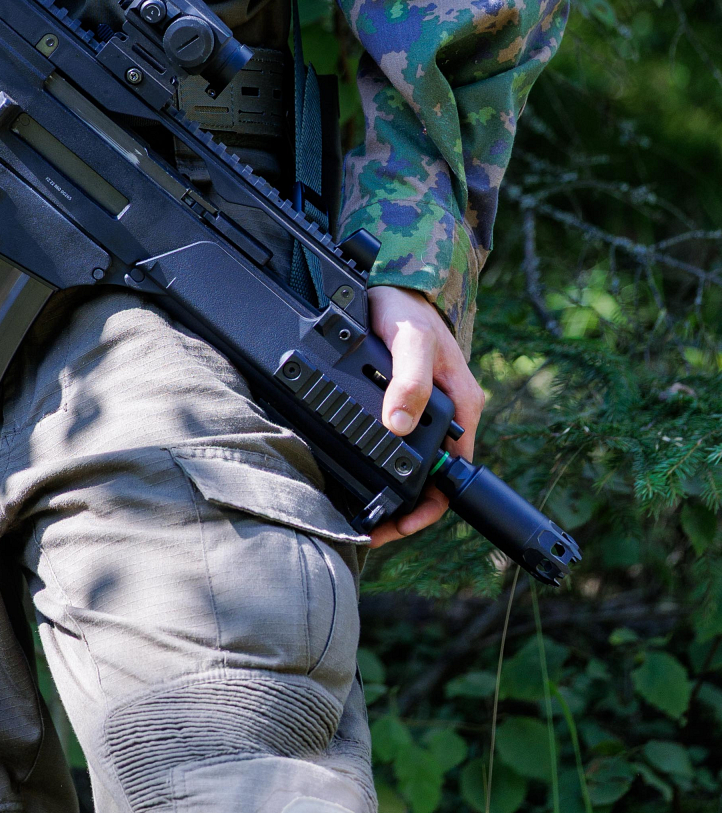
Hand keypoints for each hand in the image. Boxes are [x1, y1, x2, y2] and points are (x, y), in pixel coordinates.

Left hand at [365, 285, 484, 549]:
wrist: (391, 284)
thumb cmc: (408, 310)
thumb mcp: (410, 342)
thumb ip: (409, 381)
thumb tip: (400, 426)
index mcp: (461, 408)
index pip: (452, 477)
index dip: (428, 507)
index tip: (399, 524)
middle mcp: (446, 415)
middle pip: (429, 478)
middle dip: (403, 509)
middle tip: (369, 528)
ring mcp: (423, 411)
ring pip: (409, 464)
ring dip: (388, 489)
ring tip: (355, 509)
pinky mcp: (400, 403)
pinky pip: (393, 443)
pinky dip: (376, 462)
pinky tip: (352, 473)